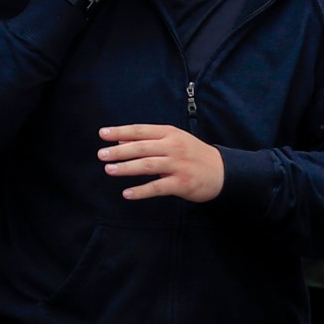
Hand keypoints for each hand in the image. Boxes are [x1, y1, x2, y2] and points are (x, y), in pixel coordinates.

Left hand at [98, 123, 225, 201]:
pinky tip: (127, 193)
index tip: (102, 134)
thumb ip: (149, 141)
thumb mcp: (173, 141)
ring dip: (126, 168)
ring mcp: (178, 165)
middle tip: (101, 155)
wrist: (222, 170)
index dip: (120, 131)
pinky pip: (157, 187)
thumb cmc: (193, 154)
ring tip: (109, 170)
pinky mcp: (181, 183)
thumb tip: (121, 141)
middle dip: (120, 151)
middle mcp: (173, 146)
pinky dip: (141, 191)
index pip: (141, 130)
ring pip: (147, 165)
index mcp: (170, 133)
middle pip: (142, 147)